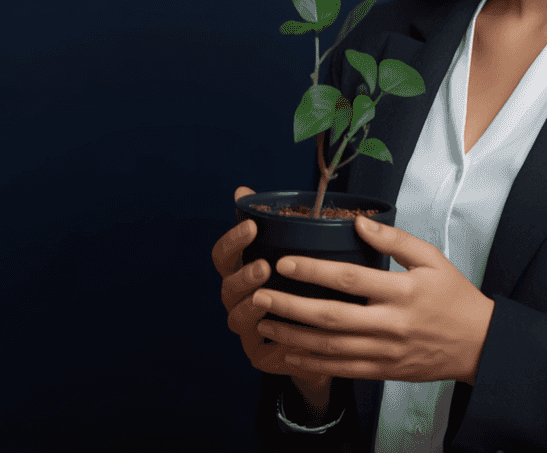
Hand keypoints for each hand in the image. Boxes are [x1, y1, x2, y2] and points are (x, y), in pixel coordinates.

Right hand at [211, 186, 332, 403]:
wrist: (322, 336)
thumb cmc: (302, 288)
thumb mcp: (294, 254)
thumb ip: (273, 225)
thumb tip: (243, 190)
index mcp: (242, 273)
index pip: (224, 256)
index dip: (233, 241)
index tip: (251, 227)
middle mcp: (239, 301)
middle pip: (227, 288)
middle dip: (242, 276)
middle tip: (263, 266)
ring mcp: (248, 331)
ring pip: (238, 320)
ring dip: (250, 308)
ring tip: (267, 299)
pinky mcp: (262, 357)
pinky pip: (263, 353)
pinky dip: (274, 345)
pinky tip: (290, 338)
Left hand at [250, 212, 496, 384]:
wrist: (478, 344)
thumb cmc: (454, 296)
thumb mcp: (433, 258)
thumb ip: (396, 239)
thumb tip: (360, 220)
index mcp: (403, 292)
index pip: (350, 279)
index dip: (314, 270)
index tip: (284, 261)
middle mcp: (391, 324)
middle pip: (332, 316)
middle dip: (291, 306)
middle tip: (259, 295)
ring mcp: (386, 351)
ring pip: (331, 347)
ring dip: (293, 335)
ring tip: (264, 322)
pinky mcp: (384, 371)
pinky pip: (342, 369)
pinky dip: (312, 363)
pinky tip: (289, 353)